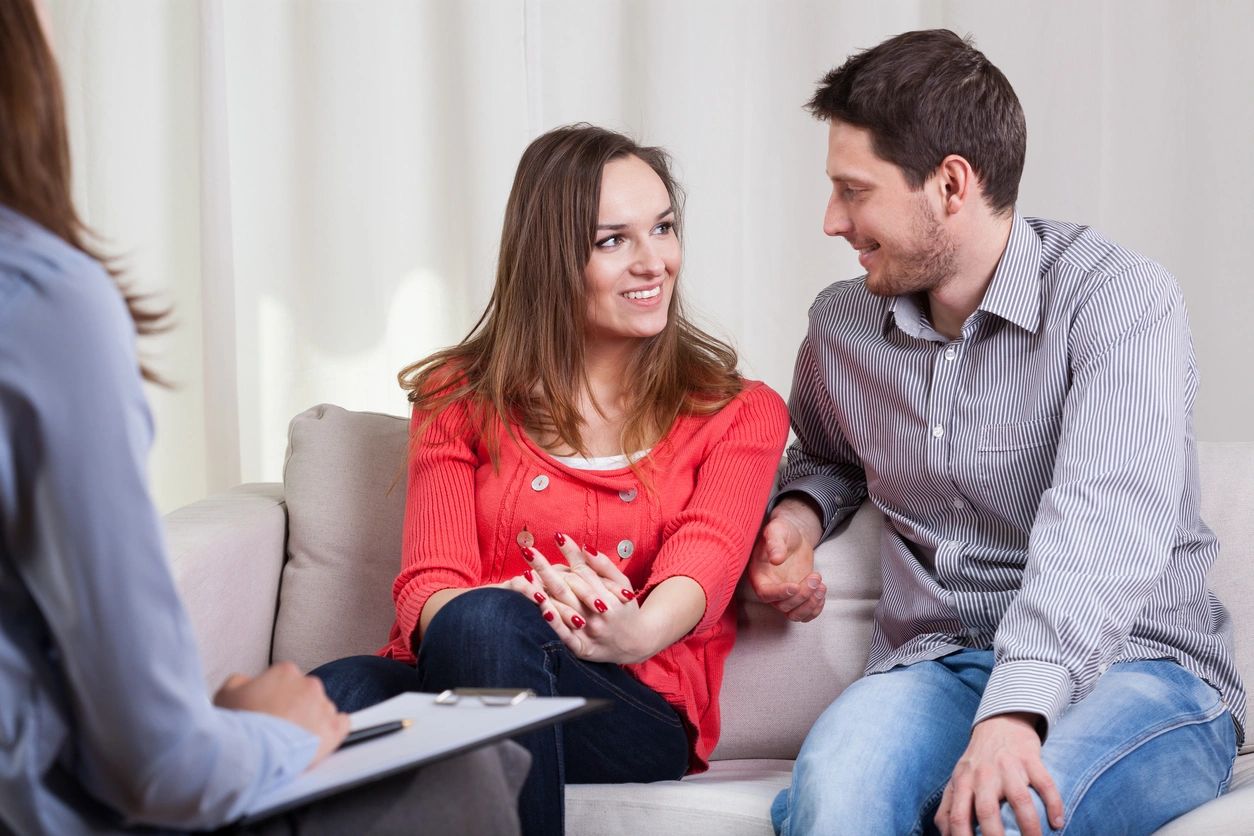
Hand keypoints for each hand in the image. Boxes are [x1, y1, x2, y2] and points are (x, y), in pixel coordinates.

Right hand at [213, 661, 349, 765]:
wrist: (250, 752)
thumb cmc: (238, 725)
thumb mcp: (226, 692)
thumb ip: (241, 681)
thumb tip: (248, 683)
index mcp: (285, 672)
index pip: (285, 679)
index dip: (274, 695)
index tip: (267, 708)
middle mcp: (309, 685)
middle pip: (304, 694)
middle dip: (293, 707)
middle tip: (277, 725)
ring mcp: (323, 707)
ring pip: (322, 709)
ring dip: (310, 720)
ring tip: (291, 738)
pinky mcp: (333, 730)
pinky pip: (342, 723)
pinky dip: (333, 729)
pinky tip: (320, 736)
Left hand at [516, 535, 645, 662]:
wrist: (637, 645)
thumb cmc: (627, 609)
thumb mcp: (622, 583)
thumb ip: (604, 566)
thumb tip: (584, 547)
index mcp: (609, 596)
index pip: (584, 572)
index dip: (569, 554)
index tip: (555, 537)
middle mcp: (599, 614)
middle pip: (567, 587)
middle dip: (545, 568)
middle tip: (528, 551)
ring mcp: (590, 633)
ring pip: (564, 610)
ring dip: (542, 594)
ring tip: (524, 579)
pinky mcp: (583, 649)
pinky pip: (565, 637)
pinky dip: (554, 625)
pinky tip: (542, 610)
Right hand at [748, 498, 825, 620]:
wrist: (794, 537)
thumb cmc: (782, 531)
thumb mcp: (777, 530)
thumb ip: (774, 542)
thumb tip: (776, 558)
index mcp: (759, 575)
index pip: (765, 593)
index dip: (779, 593)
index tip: (794, 586)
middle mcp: (770, 590)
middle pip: (783, 606)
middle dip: (802, 595)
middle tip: (815, 577)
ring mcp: (784, 596)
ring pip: (795, 614)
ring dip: (810, 605)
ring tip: (821, 586)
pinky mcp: (798, 598)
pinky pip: (805, 614)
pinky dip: (816, 608)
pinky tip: (822, 592)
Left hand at [935, 713, 1064, 835]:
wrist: (1000, 722)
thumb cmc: (977, 761)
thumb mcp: (957, 779)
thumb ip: (948, 806)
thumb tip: (945, 835)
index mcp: (962, 782)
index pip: (956, 817)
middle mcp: (983, 775)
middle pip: (986, 811)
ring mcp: (1008, 766)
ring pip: (1019, 800)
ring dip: (1029, 827)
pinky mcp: (1030, 759)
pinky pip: (1045, 783)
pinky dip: (1054, 804)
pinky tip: (1057, 822)